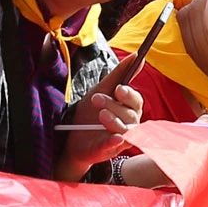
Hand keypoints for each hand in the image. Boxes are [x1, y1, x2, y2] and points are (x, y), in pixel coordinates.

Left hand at [58, 53, 143, 180]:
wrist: (71, 139)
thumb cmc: (89, 115)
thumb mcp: (101, 90)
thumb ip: (119, 75)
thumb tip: (136, 55)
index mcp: (128, 108)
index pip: (136, 100)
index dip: (129, 95)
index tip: (118, 89)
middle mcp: (130, 123)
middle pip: (132, 114)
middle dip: (115, 105)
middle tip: (96, 99)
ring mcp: (122, 138)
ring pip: (127, 129)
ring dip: (115, 120)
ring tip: (100, 115)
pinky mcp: (112, 150)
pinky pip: (119, 145)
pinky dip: (117, 140)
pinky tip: (113, 137)